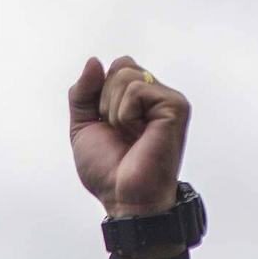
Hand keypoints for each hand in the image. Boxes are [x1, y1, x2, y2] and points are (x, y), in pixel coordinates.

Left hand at [69, 55, 191, 218]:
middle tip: (119, 132)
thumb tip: (94, 61)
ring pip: (125, 75)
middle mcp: (157, 95)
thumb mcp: (83, 127)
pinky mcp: (175, 106)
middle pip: (120, 66)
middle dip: (105, 100)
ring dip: (114, 111)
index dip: (99, 93)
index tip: (106, 125)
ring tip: (129, 136)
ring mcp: (169, 100)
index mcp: (140, 99)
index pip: (116, 67)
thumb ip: (82, 92)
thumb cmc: (108, 170)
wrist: (123, 197)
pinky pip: (135, 90)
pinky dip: (125, 115)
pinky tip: (138, 135)